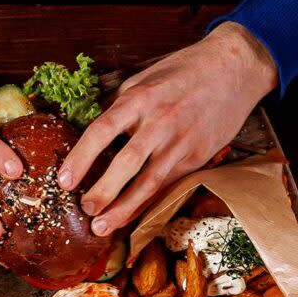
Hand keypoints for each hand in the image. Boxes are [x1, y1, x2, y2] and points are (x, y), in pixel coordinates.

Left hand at [58, 24, 276, 237]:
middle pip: (126, 163)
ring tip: (102, 226)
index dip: (81, 158)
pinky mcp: (198, 156)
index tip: (64, 180)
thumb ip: (120, 106)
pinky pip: (169, 185)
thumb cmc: (183, 72)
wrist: (232, 69)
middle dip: (102, 191)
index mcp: (140, 98)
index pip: (102, 131)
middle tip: (84, 209)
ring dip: (124, 208)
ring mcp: (181, 142)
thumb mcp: (145, 79)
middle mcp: (160, 121)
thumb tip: (94, 134)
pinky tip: (132, 216)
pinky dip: (148, 203)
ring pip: (150, 182)